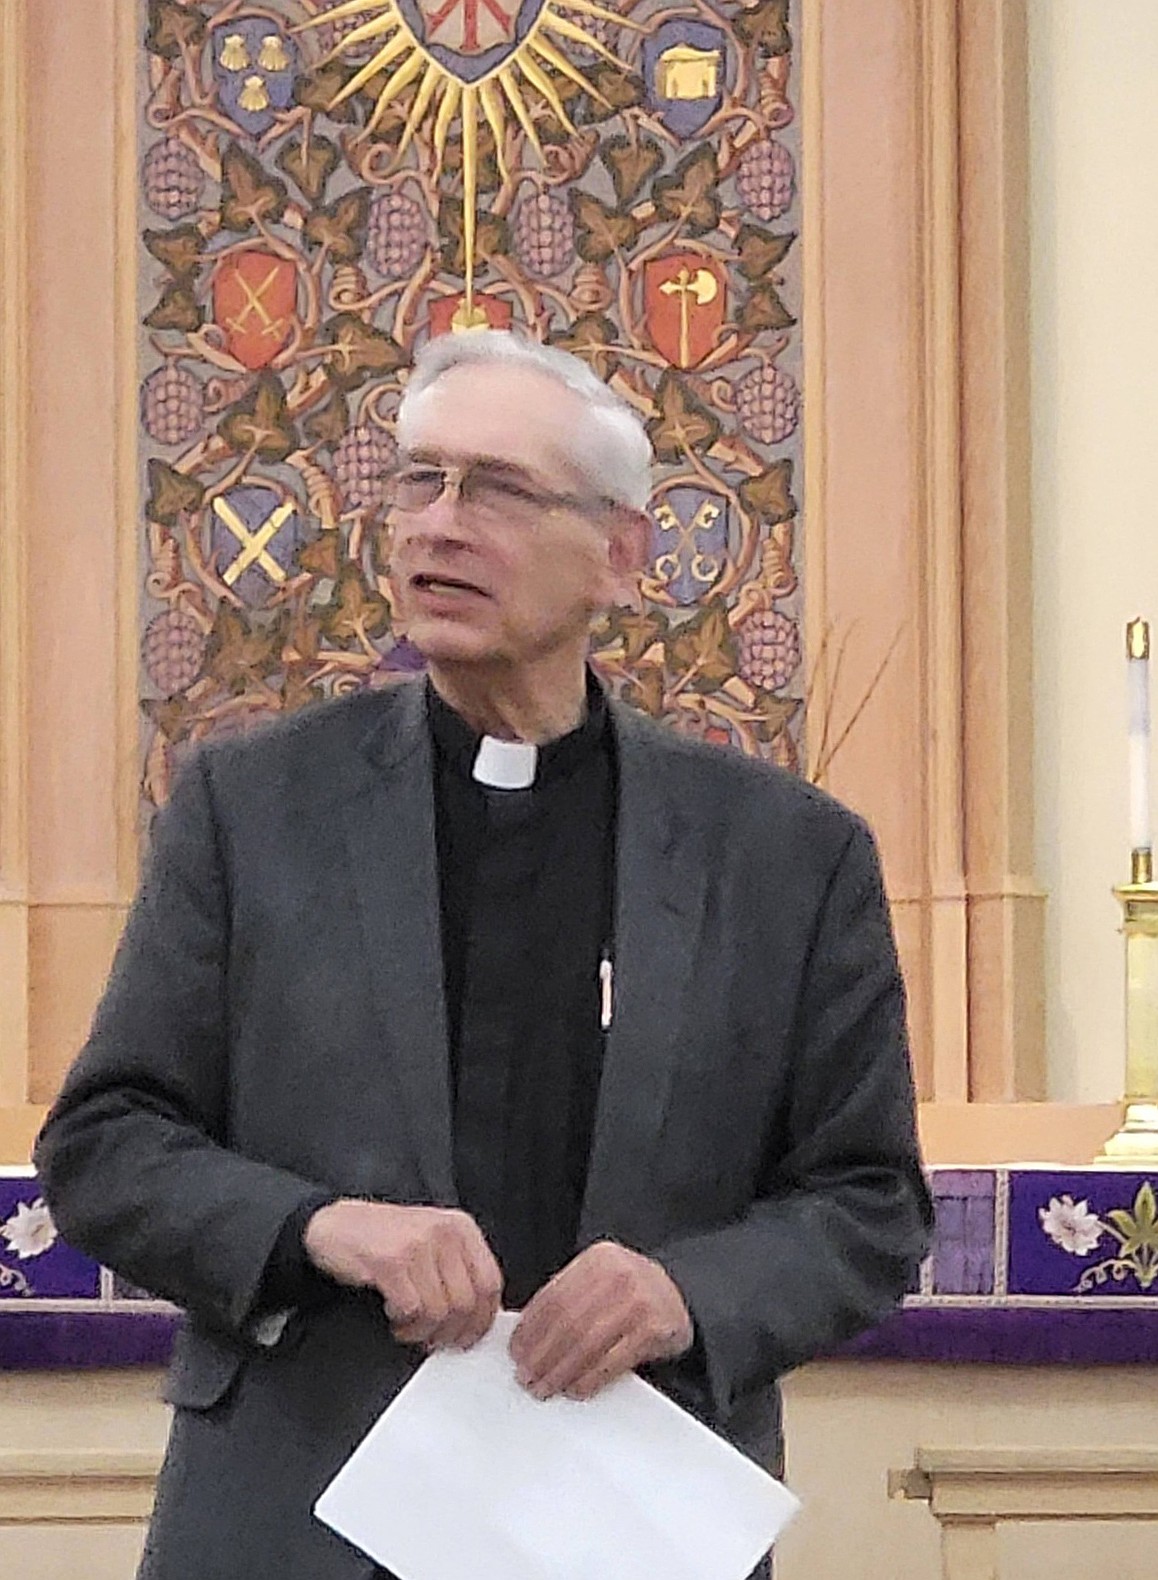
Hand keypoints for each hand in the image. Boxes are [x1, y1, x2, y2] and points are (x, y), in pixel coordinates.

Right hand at [303, 1200, 501, 1350]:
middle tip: (433, 1339)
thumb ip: (459, 1269)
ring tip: (408, 1326)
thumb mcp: (433, 1241)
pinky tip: (393, 1314)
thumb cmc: (386, 1239)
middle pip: (466, 1303)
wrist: (336, 1226)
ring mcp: (417, 1245)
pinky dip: (403, 1324)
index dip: (482, 1319)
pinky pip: (411, 1310)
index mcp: (461, 1228)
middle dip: (450, 1332)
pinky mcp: (390, 1261)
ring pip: (439, 1312)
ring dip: (423, 1332)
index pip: (491, 1282)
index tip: (468, 1337)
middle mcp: (444, 1232)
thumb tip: (480, 1315)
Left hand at [509, 1240, 692, 1400]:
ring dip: (561, 1370)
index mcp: (598, 1259)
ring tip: (546, 1387)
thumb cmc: (633, 1294)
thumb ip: (570, 1298)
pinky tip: (576, 1388)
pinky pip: (614, 1360)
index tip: (516, 1351)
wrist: (684, 1295)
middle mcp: (619, 1274)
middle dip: (542, 1355)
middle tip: (526, 1377)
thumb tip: (527, 1338)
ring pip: (587, 1343)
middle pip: (568, 1322)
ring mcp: (639, 1300)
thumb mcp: (603, 1282)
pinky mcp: (655, 1328)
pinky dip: (590, 1378)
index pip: (554, 1296)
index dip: (530, 1329)